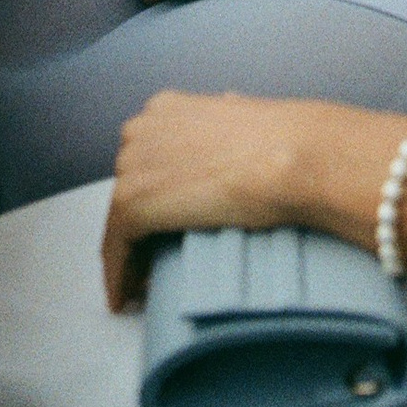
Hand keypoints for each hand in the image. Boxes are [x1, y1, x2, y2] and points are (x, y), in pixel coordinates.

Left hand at [102, 91, 316, 308]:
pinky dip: (118, 275)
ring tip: (143, 284)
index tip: (159, 224)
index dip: (152, 197)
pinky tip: (125, 297)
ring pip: (121, 220)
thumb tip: (224, 145)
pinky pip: (116, 246)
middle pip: (129, 187)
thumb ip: (218, 130)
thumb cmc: (282, 141)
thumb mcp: (241, 119)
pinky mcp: (132, 202)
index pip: (145, 160)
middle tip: (153, 257)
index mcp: (165, 108)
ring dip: (131, 253)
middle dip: (140, 223)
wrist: (290, 155)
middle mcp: (141, 129)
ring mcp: (133, 164)